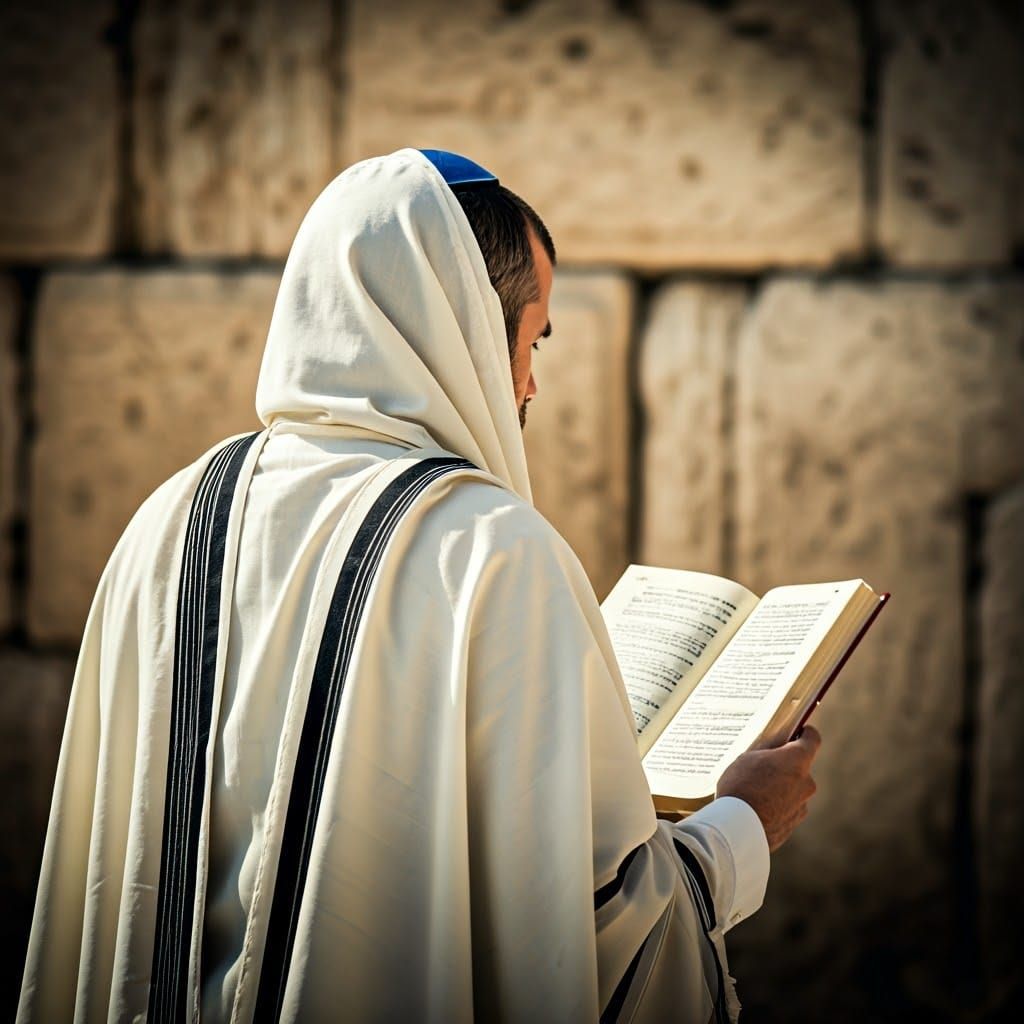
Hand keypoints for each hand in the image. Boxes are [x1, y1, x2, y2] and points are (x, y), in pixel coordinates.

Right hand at [715, 726, 821, 852]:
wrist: (737, 828)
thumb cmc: (741, 786)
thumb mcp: (747, 757)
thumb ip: (766, 752)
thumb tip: (772, 749)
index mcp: (797, 760)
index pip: (812, 739)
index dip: (804, 733)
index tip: (797, 732)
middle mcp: (806, 783)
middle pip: (799, 767)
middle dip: (784, 765)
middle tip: (762, 766)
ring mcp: (802, 806)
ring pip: (793, 790)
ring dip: (780, 788)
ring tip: (754, 792)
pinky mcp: (793, 825)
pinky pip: (786, 809)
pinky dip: (776, 807)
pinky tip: (755, 808)